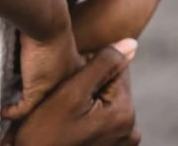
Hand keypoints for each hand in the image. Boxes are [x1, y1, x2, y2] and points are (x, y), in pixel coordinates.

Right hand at [1, 38, 139, 145]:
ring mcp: (122, 143)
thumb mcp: (71, 91)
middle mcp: (130, 130)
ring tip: (65, 109)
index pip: (116, 67)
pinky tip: (70, 122)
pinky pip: (102, 117)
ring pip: (105, 100)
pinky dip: (88, 113)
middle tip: (64, 95)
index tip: (70, 77)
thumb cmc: (45, 130)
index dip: (90, 64)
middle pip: (111, 85)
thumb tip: (132, 43)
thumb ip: (103, 64)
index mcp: (125, 113)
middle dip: (90, 83)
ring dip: (88, 98)